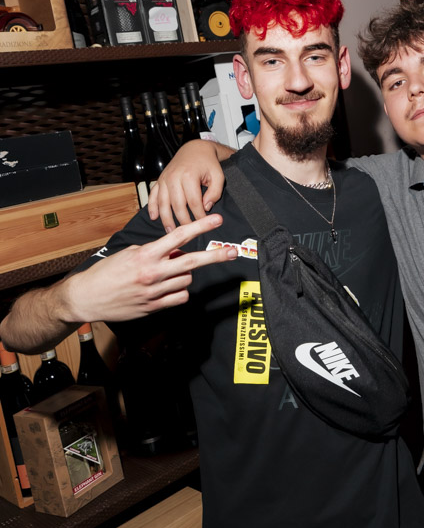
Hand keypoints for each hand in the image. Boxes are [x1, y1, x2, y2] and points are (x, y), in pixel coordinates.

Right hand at [63, 213, 236, 323]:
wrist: (86, 297)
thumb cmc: (106, 272)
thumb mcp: (128, 253)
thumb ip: (154, 252)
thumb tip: (176, 252)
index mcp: (145, 254)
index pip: (179, 236)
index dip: (201, 226)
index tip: (217, 219)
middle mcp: (153, 272)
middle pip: (192, 261)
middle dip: (216, 255)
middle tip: (233, 251)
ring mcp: (154, 292)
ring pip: (187, 280)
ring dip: (184, 274)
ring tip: (168, 272)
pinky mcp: (154, 307)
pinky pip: (180, 298)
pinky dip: (179, 291)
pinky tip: (167, 288)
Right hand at [148, 140, 229, 229]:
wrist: (195, 149)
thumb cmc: (207, 163)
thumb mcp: (218, 175)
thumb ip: (215, 192)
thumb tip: (206, 207)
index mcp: (189, 176)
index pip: (194, 202)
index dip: (199, 216)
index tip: (204, 224)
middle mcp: (174, 177)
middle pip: (177, 205)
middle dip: (183, 221)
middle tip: (188, 232)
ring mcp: (165, 179)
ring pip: (163, 203)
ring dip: (166, 218)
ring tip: (170, 231)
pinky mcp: (160, 180)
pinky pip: (153, 195)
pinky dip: (152, 206)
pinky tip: (154, 217)